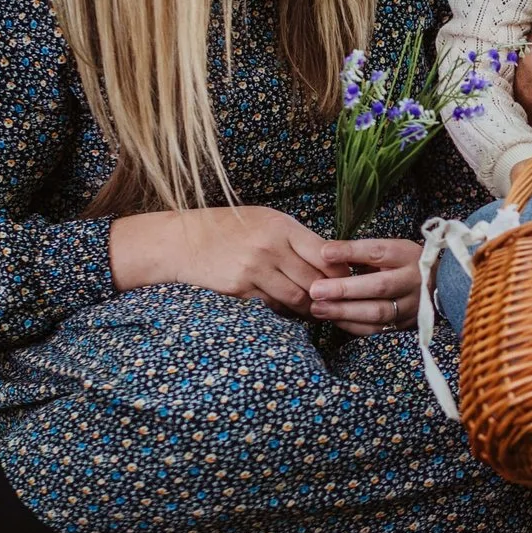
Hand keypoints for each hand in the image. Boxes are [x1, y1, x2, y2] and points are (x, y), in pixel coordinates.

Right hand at [109, 206, 336, 312]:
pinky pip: (274, 307)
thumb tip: (334, 260)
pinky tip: (290, 310)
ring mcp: (254, 271)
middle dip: (330, 295)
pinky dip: (286, 311)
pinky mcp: (241, 291)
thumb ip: (297, 239)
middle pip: (315, 280)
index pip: (326, 253)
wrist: (184, 242)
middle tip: (338, 302)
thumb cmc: (231, 229)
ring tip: (317, 309)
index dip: (341, 271)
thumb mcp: (266, 221)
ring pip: (298, 299)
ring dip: (311, 308)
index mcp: (281, 227)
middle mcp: (270, 248)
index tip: (347, 280)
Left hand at [306, 238, 423, 334]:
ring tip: (318, 308)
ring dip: (345, 311)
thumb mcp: (390, 250)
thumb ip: (361, 253)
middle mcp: (413, 281)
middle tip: (315, 290)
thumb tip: (326, 254)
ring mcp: (412, 305)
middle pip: (379, 286)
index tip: (324, 253)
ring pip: (378, 312)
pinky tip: (333, 319)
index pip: (378, 252)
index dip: (351, 252)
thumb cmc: (404, 264)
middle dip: (344, 289)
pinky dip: (352, 325)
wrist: (440, 287)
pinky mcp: (406, 325)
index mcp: (407, 255)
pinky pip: (377, 329)